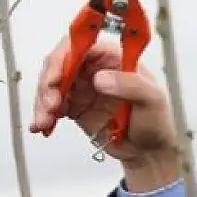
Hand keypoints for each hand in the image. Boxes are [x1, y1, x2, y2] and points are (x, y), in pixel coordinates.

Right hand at [29, 37, 178, 172]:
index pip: (81, 45)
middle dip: (48, 82)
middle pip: (60, 63)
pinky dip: (43, 114)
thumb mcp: (151, 100)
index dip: (63, 58)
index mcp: (112, 57)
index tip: (55, 77)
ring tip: (44, 122)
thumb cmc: (155, 120)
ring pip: (51, 85)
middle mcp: (94, 68)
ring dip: (42, 101)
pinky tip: (40, 125)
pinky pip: (52, 105)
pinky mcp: (74, 106)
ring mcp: (82, 87)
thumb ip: (130, 86)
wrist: (148, 151)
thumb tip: (100, 78)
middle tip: (50, 104)